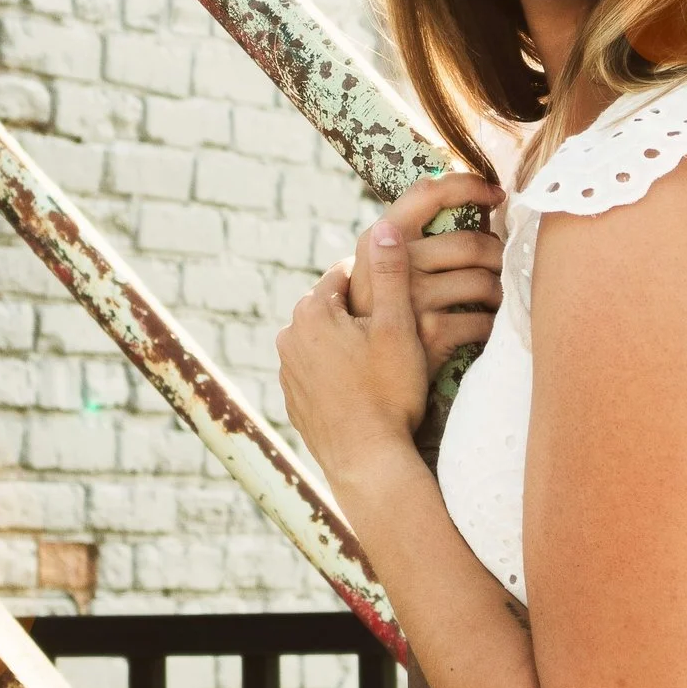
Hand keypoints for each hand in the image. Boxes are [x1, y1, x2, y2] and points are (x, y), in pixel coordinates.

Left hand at [278, 224, 434, 487]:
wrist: (367, 462)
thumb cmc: (388, 392)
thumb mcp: (397, 327)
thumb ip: (389, 274)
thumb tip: (382, 225)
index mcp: (312, 310)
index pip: (345, 273)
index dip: (377, 279)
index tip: (399, 292)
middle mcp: (290, 336)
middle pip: (332, 308)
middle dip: (359, 312)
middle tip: (395, 327)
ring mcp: (287, 371)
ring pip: (323, 341)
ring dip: (346, 343)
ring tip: (382, 360)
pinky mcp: (292, 401)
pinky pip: (316, 373)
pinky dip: (336, 374)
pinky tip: (365, 389)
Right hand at [349, 171, 504, 373]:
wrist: (362, 378)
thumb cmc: (383, 315)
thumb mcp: (382, 270)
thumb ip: (412, 239)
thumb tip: (476, 202)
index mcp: (383, 236)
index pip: (428, 192)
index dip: (468, 185)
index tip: (497, 193)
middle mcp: (394, 263)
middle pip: (470, 243)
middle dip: (497, 253)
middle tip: (501, 263)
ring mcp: (412, 299)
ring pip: (483, 281)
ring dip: (498, 291)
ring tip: (495, 297)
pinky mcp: (430, 332)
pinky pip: (482, 321)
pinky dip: (491, 325)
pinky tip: (485, 327)